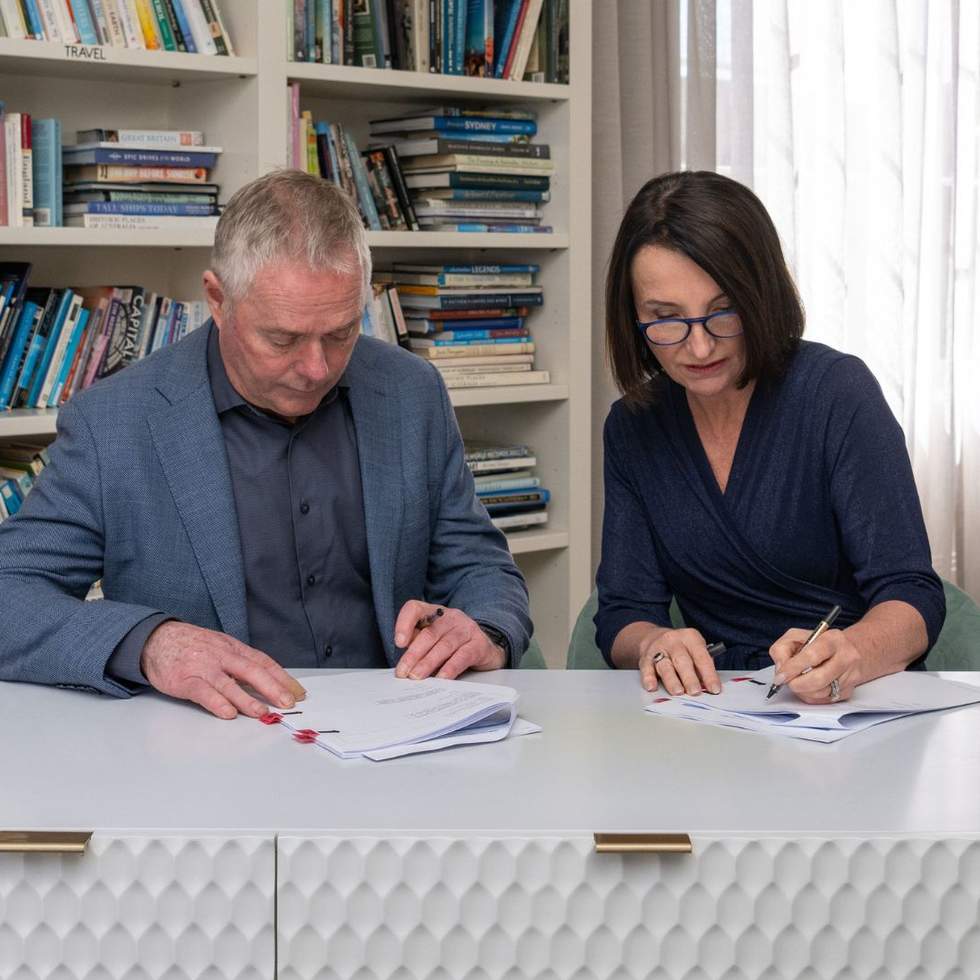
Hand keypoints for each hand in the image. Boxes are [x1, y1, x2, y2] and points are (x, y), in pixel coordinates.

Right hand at [141, 621, 306, 719]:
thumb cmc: (192, 646)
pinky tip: (228, 713)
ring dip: (247, 700)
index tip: (298, 692)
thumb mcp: (221, 647)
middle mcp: (222, 656)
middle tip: (288, 703)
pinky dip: (217, 703)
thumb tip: (267, 683)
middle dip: (273, 687)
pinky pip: (204, 692)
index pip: (264, 662)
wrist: (156, 639)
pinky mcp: (185, 680)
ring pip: (229, 684)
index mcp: (233, 648)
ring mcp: (204, 667)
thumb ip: (240, 663)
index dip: (282, 677)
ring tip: (263, 713)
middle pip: (252, 671)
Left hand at [393, 600, 505, 679]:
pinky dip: (450, 668)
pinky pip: (463, 656)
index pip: (415, 609)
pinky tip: (442, 678)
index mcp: (434, 613)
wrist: (486, 649)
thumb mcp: (433, 640)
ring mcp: (466, 629)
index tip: (399, 643)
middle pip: (429, 633)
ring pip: (444, 646)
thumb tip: (403, 662)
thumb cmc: (453, 645)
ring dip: (428, 663)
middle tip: (403, 672)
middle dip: (413, 654)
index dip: (404, 623)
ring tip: (417, 676)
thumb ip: (417, 644)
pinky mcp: (479, 644)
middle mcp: (451, 617)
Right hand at [638, 627, 720, 694]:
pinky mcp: (645, 658)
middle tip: (695, 692)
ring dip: (671, 680)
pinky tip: (652, 687)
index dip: (709, 674)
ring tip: (678, 692)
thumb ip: (701, 666)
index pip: (701, 657)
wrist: (653, 637)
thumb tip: (708, 686)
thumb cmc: (680, 648)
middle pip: (682, 660)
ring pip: (665, 665)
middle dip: (689, 678)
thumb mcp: (694, 649)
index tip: (714, 689)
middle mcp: (673, 641)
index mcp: (690, 637)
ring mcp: (658, 648)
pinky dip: (649, 678)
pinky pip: (646, 668)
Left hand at [769, 628, 861, 703]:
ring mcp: (850, 676)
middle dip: (797, 684)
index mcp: (832, 639)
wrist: (849, 651)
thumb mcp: (796, 636)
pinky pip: (824, 701)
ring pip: (820, 693)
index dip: (793, 668)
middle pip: (818, 679)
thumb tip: (780, 670)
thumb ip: (782, 649)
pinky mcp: (848, 691)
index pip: (812, 656)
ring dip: (803, 691)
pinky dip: (811, 696)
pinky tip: (809, 686)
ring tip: (799, 681)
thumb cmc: (818, 644)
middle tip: (787, 682)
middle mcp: (846, 657)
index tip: (780, 677)